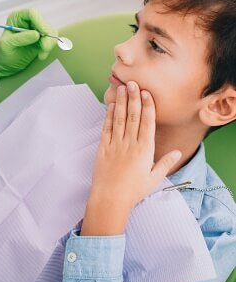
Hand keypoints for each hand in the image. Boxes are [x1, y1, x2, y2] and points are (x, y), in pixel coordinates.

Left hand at [0, 8, 57, 77]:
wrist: (4, 63)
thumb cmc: (2, 52)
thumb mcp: (7, 45)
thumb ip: (20, 38)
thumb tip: (36, 34)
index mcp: (18, 17)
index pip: (32, 13)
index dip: (40, 22)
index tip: (43, 34)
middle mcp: (28, 21)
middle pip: (44, 23)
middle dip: (47, 36)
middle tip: (45, 48)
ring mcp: (36, 30)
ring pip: (51, 32)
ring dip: (49, 44)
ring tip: (41, 55)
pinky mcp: (42, 39)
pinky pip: (51, 40)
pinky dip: (48, 49)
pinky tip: (41, 56)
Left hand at [81, 82, 180, 234]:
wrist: (110, 198)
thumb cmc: (134, 190)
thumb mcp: (154, 178)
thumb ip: (166, 163)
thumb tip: (179, 152)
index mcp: (144, 150)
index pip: (147, 123)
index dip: (147, 107)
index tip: (146, 93)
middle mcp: (130, 144)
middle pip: (133, 116)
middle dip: (133, 98)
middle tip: (132, 83)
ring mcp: (115, 144)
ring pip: (119, 119)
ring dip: (121, 102)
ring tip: (121, 88)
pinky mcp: (103, 147)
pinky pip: (106, 128)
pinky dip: (108, 115)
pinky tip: (111, 105)